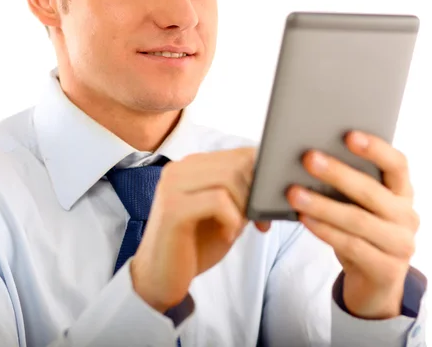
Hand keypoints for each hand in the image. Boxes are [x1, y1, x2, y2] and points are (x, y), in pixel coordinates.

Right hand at [131, 148, 269, 312]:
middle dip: (255, 193)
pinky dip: (232, 220)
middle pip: (236, 163)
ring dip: (243, 207)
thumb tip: (271, 179)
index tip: (267, 205)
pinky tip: (227, 235)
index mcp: (190, 165)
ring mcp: (172, 186)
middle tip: (258, 222)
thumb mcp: (224, 214)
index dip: (261, 176)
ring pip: (229, 178)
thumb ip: (241, 193)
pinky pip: (218, 201)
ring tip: (237, 229)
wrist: (159, 279)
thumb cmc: (194, 246)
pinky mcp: (173, 208)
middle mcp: (178, 169)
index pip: (238, 153)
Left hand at [287, 131, 419, 318]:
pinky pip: (351, 246)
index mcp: (403, 192)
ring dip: (322, 205)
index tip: (348, 134)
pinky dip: (325, 230)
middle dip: (338, 173)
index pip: (397, 164)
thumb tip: (311, 156)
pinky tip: (304, 219)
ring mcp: (400, 245)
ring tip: (293, 192)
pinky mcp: (386, 270)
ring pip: (358, 220)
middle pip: (371, 191)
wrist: (374, 282)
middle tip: (308, 158)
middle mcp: (407, 216)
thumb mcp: (361, 205)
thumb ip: (349, 183)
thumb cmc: (360, 231)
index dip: (376, 148)